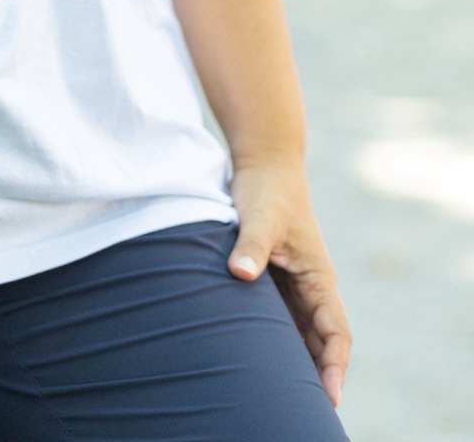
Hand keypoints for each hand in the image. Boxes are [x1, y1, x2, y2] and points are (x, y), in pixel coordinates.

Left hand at [228, 156, 350, 407]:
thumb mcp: (259, 215)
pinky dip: (277, 344)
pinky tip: (259, 366)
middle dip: (317, 377)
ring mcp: (293, 286)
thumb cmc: (265, 190)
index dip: (334, 366)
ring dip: (297, 364)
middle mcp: (311, 287)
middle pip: (320, 343)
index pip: (336, 332)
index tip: (329, 396)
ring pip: (300, 336)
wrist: (263, 163)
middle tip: (303, 412)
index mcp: (319, 277)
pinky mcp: (274, 281)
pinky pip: (280, 322)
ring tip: (281, 400)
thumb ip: (251, 244)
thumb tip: (241, 273)